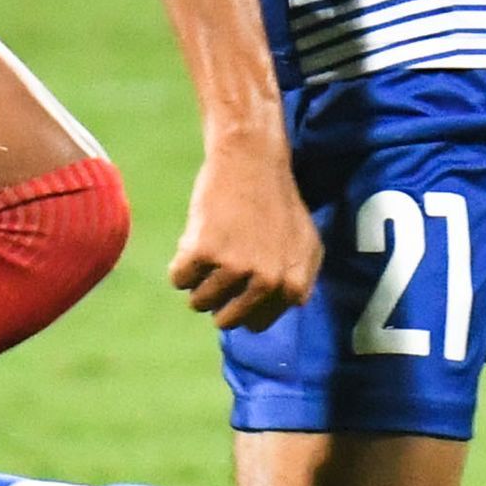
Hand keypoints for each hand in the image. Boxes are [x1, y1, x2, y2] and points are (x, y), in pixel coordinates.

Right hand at [168, 133, 324, 331]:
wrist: (251, 161)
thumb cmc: (277, 201)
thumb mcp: (307, 244)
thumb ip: (298, 282)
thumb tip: (283, 309)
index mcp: (292, 287)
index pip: (256, 323)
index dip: (242, 303)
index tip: (238, 283)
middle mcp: (267, 283)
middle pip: (226, 319)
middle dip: (217, 298)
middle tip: (219, 267)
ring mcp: (235, 269)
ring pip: (199, 301)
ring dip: (197, 281)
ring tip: (209, 249)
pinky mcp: (203, 252)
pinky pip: (178, 279)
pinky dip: (179, 265)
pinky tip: (193, 240)